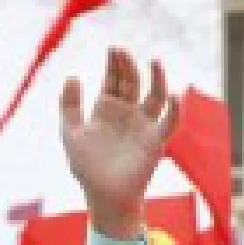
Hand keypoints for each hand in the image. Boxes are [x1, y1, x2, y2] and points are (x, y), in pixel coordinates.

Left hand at [58, 49, 179, 239]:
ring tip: (154, 61)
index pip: (112, 80)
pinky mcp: (156, 140)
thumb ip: (69, 106)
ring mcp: (143, 125)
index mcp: (107, 109)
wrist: (103, 196)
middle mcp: (127, 113)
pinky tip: (173, 95)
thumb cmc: (86, 167)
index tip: (112, 48)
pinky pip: (169, 122)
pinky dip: (174, 109)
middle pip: (132, 82)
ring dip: (156, 78)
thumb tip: (72, 75)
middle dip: (128, 66)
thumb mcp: (70, 134)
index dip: (113, 64)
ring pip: (155, 95)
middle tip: (123, 50)